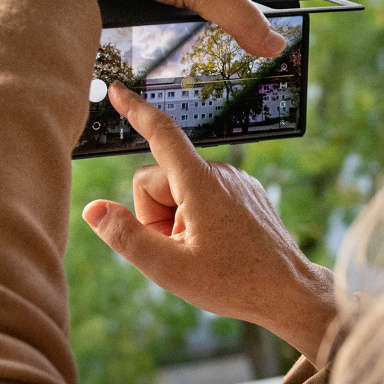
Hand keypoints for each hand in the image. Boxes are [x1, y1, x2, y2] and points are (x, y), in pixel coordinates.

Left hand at [31, 0, 283, 56]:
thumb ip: (238, 16)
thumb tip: (276, 44)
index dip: (219, 12)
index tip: (220, 39)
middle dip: (178, 18)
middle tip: (176, 46)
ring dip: (145, 18)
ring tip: (141, 41)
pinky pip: (118, 1)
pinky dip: (119, 15)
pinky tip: (115, 28)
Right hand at [80, 84, 338, 360]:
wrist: (289, 292)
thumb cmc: (233, 283)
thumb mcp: (169, 269)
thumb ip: (126, 236)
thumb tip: (93, 210)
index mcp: (200, 182)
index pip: (160, 133)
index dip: (134, 110)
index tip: (116, 90)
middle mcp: (219, 172)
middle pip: (158, 180)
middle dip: (154, 215)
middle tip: (177, 250)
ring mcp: (235, 182)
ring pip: (179, 191)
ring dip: (176, 220)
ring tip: (200, 252)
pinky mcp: (246, 193)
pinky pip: (203, 196)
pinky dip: (196, 218)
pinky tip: (216, 247)